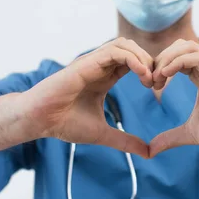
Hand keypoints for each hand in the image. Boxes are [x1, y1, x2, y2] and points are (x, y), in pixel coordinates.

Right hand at [19, 38, 153, 156]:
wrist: (40, 121)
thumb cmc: (64, 124)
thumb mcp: (102, 134)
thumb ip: (125, 141)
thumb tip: (148, 153)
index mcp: (105, 77)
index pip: (134, 62)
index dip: (149, 70)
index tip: (158, 88)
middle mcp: (100, 65)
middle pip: (133, 49)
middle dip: (150, 61)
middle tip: (158, 83)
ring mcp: (93, 61)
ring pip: (125, 44)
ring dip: (142, 58)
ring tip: (150, 80)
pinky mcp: (86, 62)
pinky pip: (115, 50)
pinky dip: (132, 59)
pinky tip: (141, 75)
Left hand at [149, 39, 198, 156]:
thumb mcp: (191, 133)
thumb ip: (170, 138)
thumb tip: (150, 150)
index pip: (175, 57)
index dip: (159, 67)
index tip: (149, 86)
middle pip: (177, 47)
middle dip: (159, 60)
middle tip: (150, 81)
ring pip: (185, 46)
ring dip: (166, 59)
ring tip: (158, 79)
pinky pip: (194, 55)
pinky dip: (176, 62)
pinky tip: (166, 77)